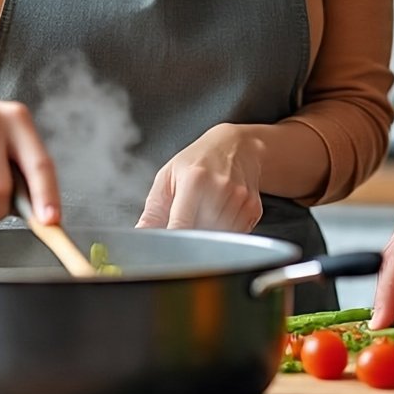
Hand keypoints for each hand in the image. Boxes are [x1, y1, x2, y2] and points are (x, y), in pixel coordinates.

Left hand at [137, 124, 263, 230]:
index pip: (181, 225)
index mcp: (194, 180)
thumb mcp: (169, 176)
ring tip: (206, 210)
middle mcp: (220, 189)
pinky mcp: (253, 209)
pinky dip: (223, 230)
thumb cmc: (199, 160)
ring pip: (217, 237)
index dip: (172, 240)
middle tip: (188, 219)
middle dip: (190, 234)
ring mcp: (240, 200)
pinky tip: (221, 211)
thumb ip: (154, 209)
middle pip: (200, 235)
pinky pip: (234, 234)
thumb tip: (141, 233)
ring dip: (208, 233)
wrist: (238, 146)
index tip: (166, 247)